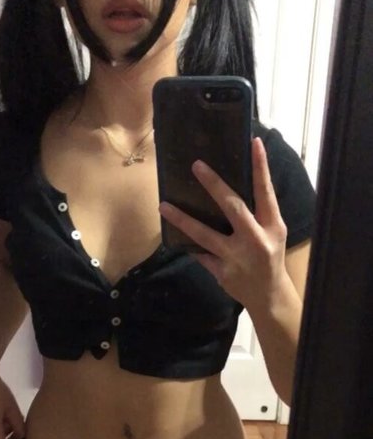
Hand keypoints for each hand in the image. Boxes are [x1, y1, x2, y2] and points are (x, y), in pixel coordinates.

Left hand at [159, 137, 288, 309]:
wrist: (268, 296)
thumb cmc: (269, 257)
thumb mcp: (273, 233)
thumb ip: (259, 212)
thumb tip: (234, 184)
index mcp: (272, 226)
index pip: (266, 192)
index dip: (261, 167)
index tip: (254, 143)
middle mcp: (255, 240)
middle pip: (233, 208)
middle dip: (214, 185)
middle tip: (196, 166)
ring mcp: (236, 258)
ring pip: (204, 235)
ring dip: (182, 219)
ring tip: (163, 206)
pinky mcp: (222, 273)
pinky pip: (200, 254)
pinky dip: (188, 244)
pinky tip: (173, 234)